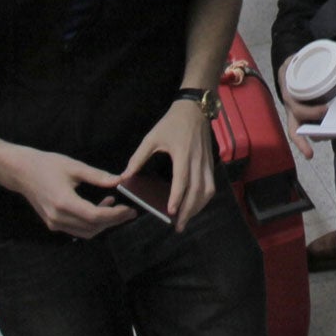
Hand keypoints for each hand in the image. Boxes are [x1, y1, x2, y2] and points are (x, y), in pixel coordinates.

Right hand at [0, 146, 132, 237]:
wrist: (20, 172)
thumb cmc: (46, 165)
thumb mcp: (74, 166)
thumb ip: (98, 176)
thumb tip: (120, 180)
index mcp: (63, 202)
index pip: (95, 216)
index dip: (115, 215)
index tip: (130, 209)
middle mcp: (58, 217)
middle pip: (93, 227)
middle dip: (114, 220)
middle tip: (129, 211)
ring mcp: (54, 223)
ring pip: (86, 232)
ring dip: (104, 223)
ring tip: (116, 206)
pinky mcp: (52, 223)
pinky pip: (77, 229)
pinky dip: (92, 223)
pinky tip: (100, 206)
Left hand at [118, 99, 217, 228]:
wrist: (195, 109)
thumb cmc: (172, 123)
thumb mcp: (151, 138)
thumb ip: (138, 158)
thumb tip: (125, 177)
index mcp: (183, 155)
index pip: (183, 180)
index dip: (178, 197)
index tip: (172, 212)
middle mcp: (198, 162)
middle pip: (198, 191)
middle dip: (189, 210)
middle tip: (179, 226)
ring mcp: (207, 163)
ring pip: (207, 190)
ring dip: (198, 207)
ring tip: (187, 218)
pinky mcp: (210, 164)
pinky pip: (210, 185)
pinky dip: (204, 199)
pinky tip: (195, 205)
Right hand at [277, 57, 327, 159]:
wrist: (288, 70)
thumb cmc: (296, 66)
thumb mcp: (305, 56)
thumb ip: (325, 54)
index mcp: (290, 95)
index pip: (296, 109)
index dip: (310, 113)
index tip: (326, 109)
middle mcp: (292, 110)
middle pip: (296, 129)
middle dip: (314, 132)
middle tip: (331, 130)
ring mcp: (297, 116)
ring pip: (302, 134)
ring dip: (318, 138)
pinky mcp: (305, 118)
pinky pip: (310, 132)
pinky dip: (322, 135)